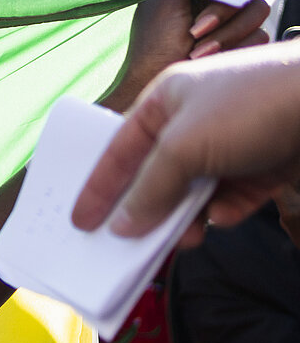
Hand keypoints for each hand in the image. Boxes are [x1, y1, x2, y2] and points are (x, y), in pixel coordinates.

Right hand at [74, 39, 299, 236]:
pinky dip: (225, 211)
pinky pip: (231, 199)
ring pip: (194, 192)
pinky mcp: (263, 166)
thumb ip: (148, 189)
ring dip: (187, 218)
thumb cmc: (251, 106)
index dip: (98, 186)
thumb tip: (122, 225)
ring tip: (187, 238)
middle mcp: (195, 121)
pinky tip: (226, 215)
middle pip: (157, 174)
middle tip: (132, 242)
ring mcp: (232, 144)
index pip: (119, 148)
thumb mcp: (184, 146)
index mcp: (166, 100)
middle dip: (147, 209)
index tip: (80, 222)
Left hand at [99, 0, 269, 115]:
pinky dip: (233, 48)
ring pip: (258, 12)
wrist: (154, 85)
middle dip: (222, 13)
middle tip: (195, 31)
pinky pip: (260, 36)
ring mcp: (236, 23)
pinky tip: (208, 59)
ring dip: (226, 34)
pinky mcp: (244, 45)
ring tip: (197, 50)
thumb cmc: (152, 42)